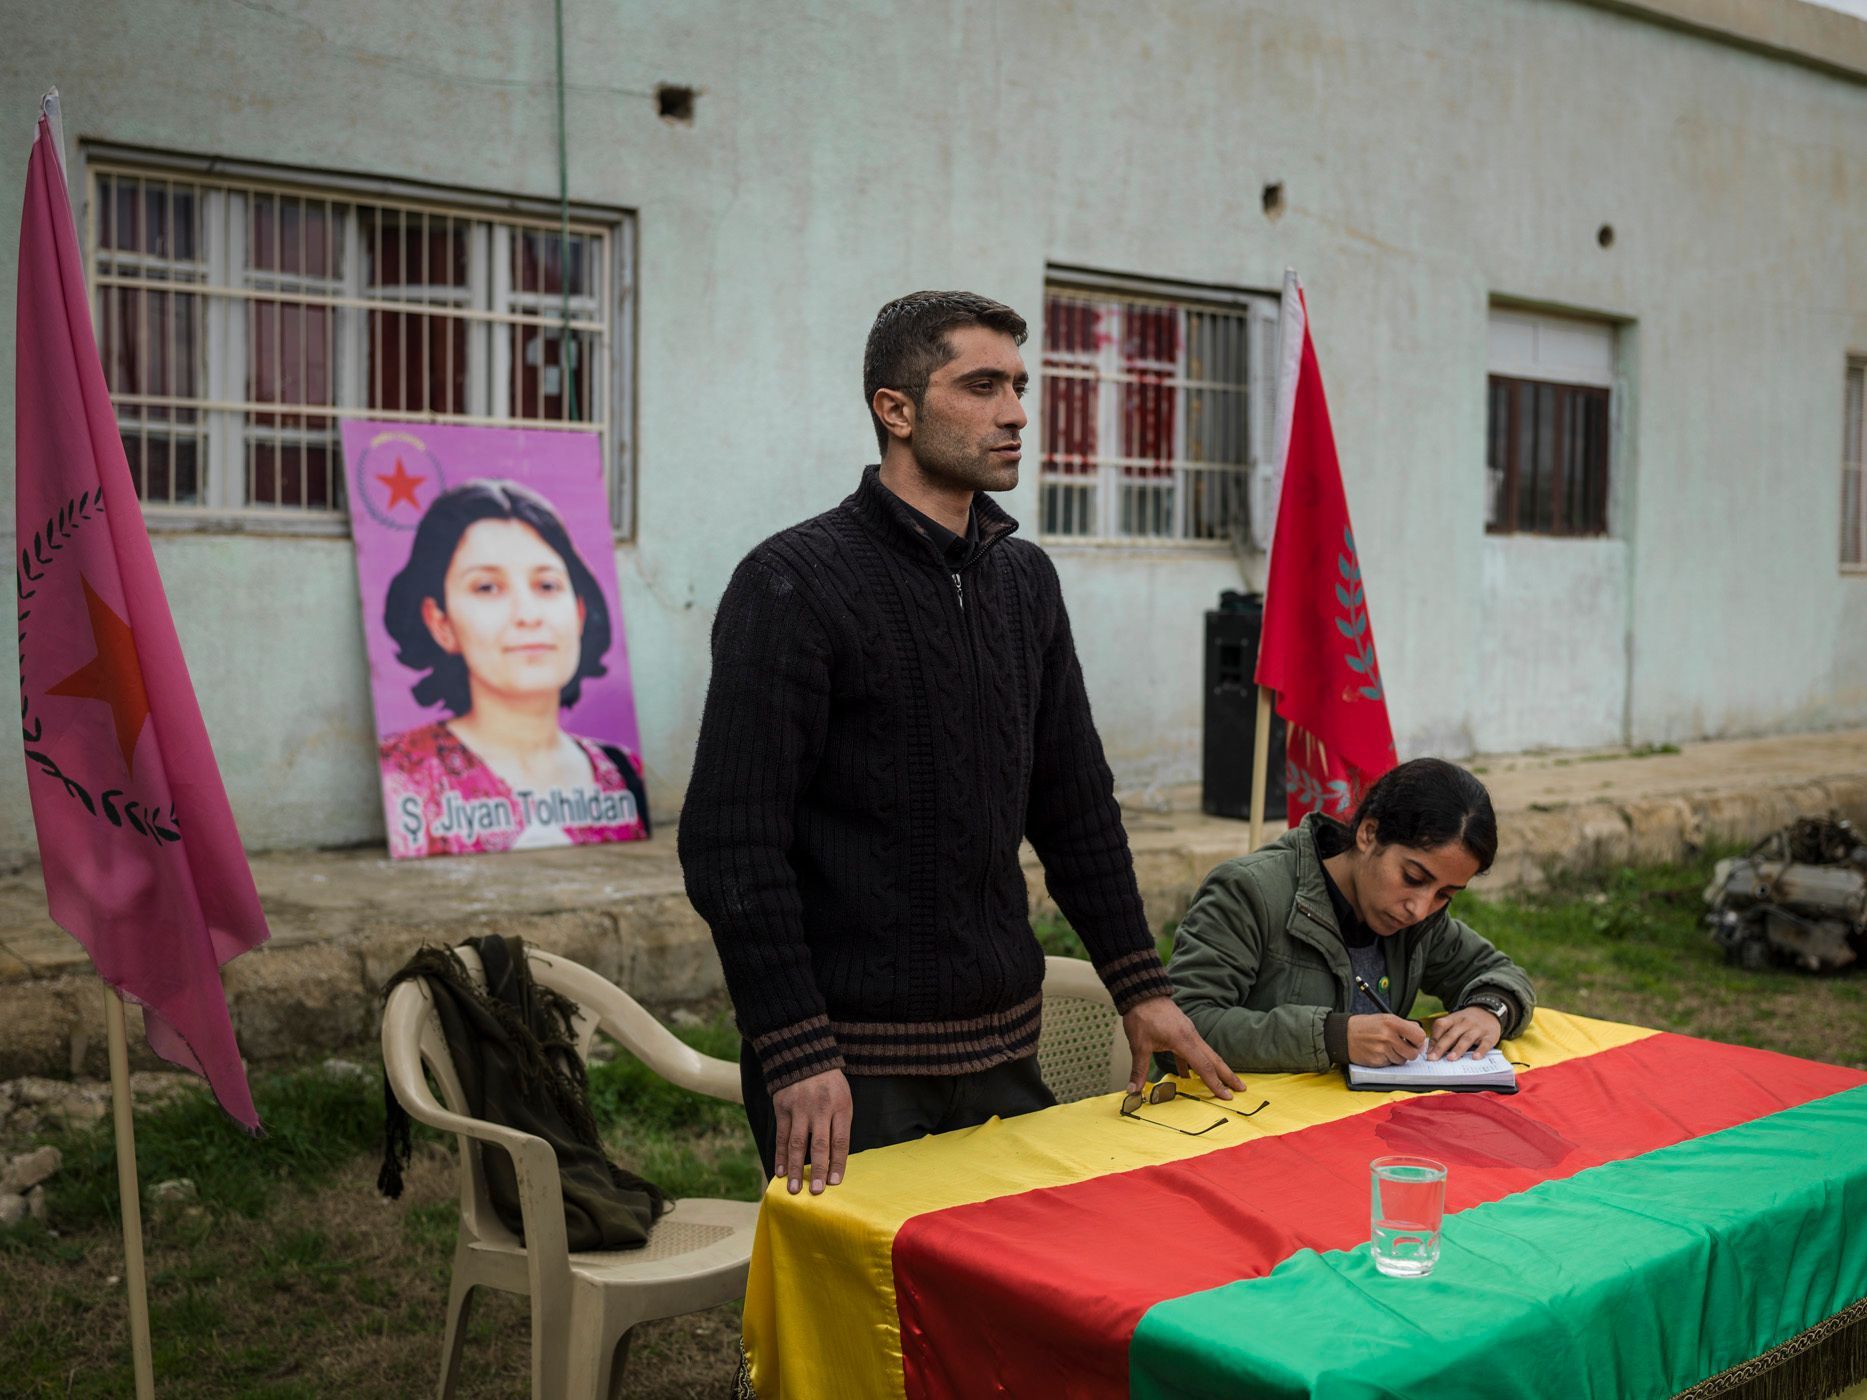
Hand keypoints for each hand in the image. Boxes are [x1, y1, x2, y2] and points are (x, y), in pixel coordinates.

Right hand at [769, 1068, 852, 1194]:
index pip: (840, 1140)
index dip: (837, 1163)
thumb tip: (834, 1160)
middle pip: (819, 1145)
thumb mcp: (844, 1099)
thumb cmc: (830, 1085)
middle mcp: (820, 1108)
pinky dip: (780, 1155)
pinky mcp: (783, 1108)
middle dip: (817, 1170)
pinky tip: (779, 1172)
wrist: (806, 1057)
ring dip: (794, 1168)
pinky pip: (781, 1136)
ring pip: (797, 1143)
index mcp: (840, 1107)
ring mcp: (800, 1108)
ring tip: (793, 1189)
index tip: (834, 1183)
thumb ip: (840, 1125)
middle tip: (815, 1192)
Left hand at [1121, 995, 1244, 1099]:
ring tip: (1223, 1084)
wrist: (1142, 992)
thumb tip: (1133, 1091)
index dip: (1215, 1083)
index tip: (1227, 1097)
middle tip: (1241, 1089)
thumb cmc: (1141, 1015)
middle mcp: (1191, 1036)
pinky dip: (1195, 1063)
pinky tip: (1188, 1075)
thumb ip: (1139, 1069)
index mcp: (1183, 1040)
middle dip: (1228, 1075)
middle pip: (1214, 1059)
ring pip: (1206, 1054)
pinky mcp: (1183, 1031)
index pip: (1203, 1066)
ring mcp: (1188, 1032)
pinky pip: (1194, 1050)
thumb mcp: (1138, 1045)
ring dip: (1215, 1069)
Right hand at [1347, 1014, 1428, 1066]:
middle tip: (1401, 1047)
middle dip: (1409, 1052)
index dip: (1419, 1041)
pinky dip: (1387, 1060)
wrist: (1344, 1034)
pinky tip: (1379, 1052)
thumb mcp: (1386, 1018)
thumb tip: (1422, 1039)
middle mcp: (1388, 1036)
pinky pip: (1390, 1064)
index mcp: (1392, 1022)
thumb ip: (1405, 1026)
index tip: (1414, 1041)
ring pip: (1402, 1060)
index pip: (1419, 1036)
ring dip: (1397, 1056)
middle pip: (1413, 1053)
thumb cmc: (1366, 1026)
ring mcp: (1382, 1049)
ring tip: (1386, 1048)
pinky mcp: (1376, 1060)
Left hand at [1426, 1007, 1501, 1061]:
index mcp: (1453, 1019)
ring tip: (1450, 1059)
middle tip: (1433, 1058)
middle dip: (1441, 1047)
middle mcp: (1465, 1023)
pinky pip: (1485, 1044)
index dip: (1433, 1038)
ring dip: (1457, 1049)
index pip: (1441, 1025)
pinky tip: (1474, 1057)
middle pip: (1451, 1035)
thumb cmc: (1467, 1021)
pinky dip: (1480, 1051)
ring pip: (1466, 1039)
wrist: (1489, 1011)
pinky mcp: (1490, 1036)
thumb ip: (1444, 1033)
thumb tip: (1431, 1050)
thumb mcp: (1455, 1021)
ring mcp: (1478, 1029)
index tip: (1428, 1052)